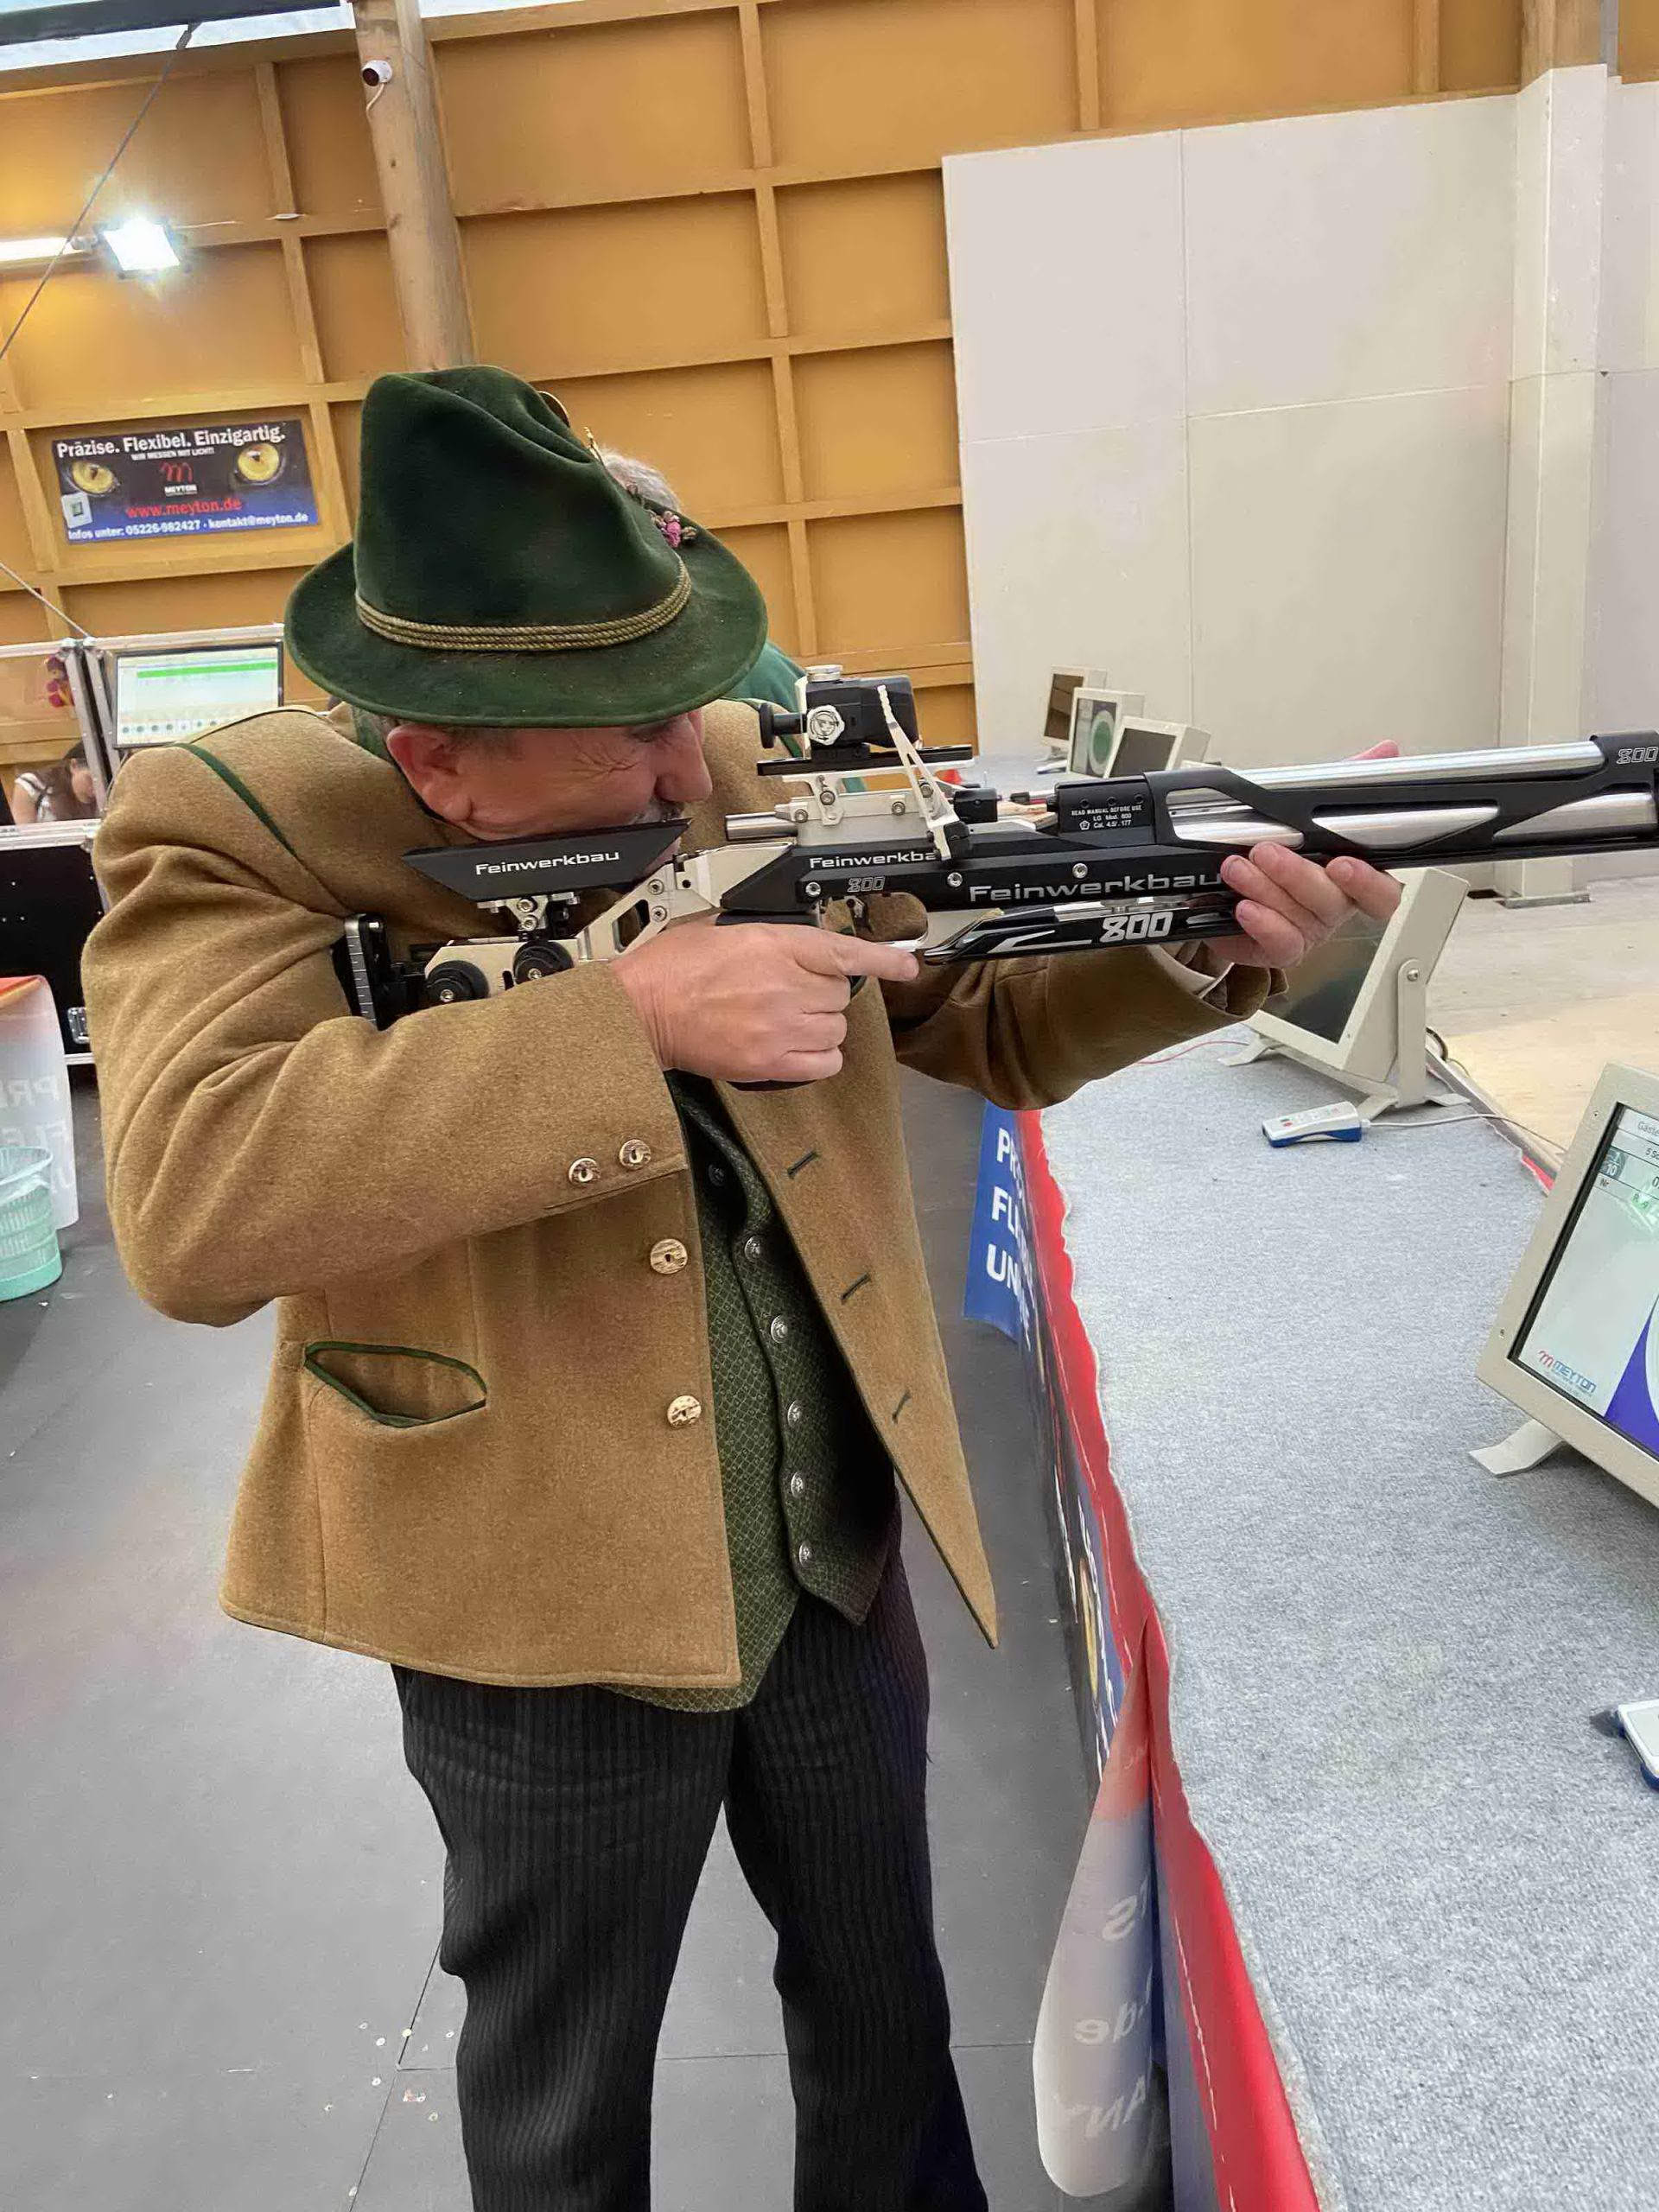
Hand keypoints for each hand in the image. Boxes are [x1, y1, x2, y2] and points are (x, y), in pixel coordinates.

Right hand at [614, 917, 919, 1084]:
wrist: (640, 1011)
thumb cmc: (669, 970)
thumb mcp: (722, 928)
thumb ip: (770, 936)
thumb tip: (799, 946)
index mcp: (773, 944)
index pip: (846, 952)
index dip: (884, 960)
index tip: (907, 965)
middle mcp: (784, 985)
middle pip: (841, 994)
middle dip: (823, 993)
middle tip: (792, 994)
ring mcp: (780, 1026)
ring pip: (836, 1029)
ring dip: (819, 1025)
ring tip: (786, 1021)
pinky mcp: (770, 1062)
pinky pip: (824, 1063)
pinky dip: (818, 1057)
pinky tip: (795, 1048)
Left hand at [1207, 741, 1404, 969]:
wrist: (1226, 882)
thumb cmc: (1280, 848)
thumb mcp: (1309, 807)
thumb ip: (1346, 782)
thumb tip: (1386, 752)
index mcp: (1351, 879)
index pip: (1381, 892)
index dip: (1368, 882)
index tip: (1344, 863)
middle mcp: (1332, 908)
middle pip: (1332, 902)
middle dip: (1298, 875)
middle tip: (1266, 851)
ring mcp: (1305, 931)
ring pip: (1297, 918)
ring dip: (1265, 889)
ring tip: (1237, 867)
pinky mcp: (1274, 947)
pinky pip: (1277, 943)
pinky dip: (1261, 923)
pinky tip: (1243, 906)